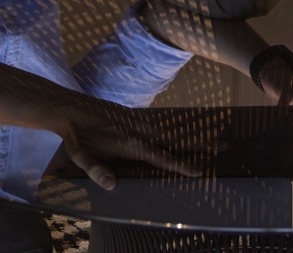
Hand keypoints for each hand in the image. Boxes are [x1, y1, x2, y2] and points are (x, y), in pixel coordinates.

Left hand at [54, 100, 202, 189]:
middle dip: (200, 144)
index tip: (199, 172)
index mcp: (130, 142)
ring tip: (214, 138)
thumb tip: (111, 185)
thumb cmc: (74, 135)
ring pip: (172, 129)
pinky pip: (163, 123)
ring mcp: (138, 120)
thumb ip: (95, 170)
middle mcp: (139, 129)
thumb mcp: (79, 154)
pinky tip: (186, 130)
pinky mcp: (134, 116)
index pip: (161, 156)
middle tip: (224, 146)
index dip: (180, 165)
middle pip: (175, 139)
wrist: (68, 107)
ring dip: (193, 134)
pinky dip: (178, 127)